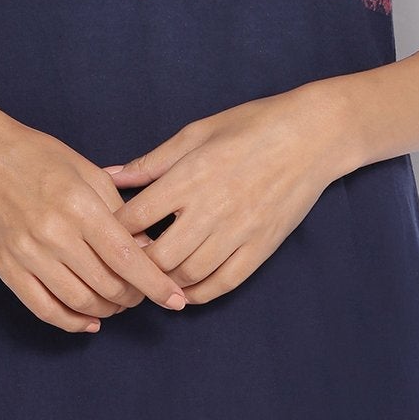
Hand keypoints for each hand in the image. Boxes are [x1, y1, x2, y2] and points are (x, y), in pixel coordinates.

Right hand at [0, 104, 190, 333]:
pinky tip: (89, 320)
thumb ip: (120, 212)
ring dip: (108, 310)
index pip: (127, 257)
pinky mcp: (6, 268)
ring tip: (118, 302)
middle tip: (143, 293)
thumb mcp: (88, 173)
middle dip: (134, 297)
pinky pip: (44, 309)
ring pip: (79, 302)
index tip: (175, 299)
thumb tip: (149, 250)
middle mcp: (52, 233)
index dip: (155, 284)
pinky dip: (71, 322)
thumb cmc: (40, 157)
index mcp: (78, 206)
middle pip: (107, 285)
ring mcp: (26, 254)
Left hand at [103, 87, 337, 304]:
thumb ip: (151, 161)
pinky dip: (199, 293)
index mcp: (189, 177)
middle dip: (135, 265)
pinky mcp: (261, 247)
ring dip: (164, 282)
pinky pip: (224, 283)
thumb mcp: (195, 133)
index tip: (106, 236)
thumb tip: (109, 175)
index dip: (113, 233)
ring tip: (152, 277)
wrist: (311, 135)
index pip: (135, 219)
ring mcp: (238, 232)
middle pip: (157, 257)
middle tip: (125, 264)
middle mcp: (210, 209)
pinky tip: (185, 290)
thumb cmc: (251, 126)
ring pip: (188, 275)